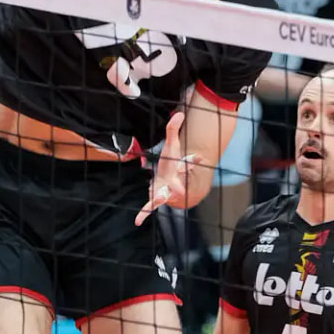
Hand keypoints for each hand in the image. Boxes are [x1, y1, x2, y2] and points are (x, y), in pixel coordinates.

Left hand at [135, 110, 199, 226]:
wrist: (172, 183)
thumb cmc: (172, 165)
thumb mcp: (171, 147)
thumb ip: (173, 130)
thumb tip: (179, 113)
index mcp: (181, 170)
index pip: (188, 164)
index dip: (192, 162)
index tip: (197, 158)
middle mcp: (178, 185)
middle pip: (179, 188)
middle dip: (178, 188)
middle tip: (176, 189)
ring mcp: (167, 194)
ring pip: (163, 197)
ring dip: (158, 197)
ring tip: (157, 198)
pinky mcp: (157, 199)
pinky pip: (151, 207)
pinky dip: (144, 213)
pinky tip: (137, 220)